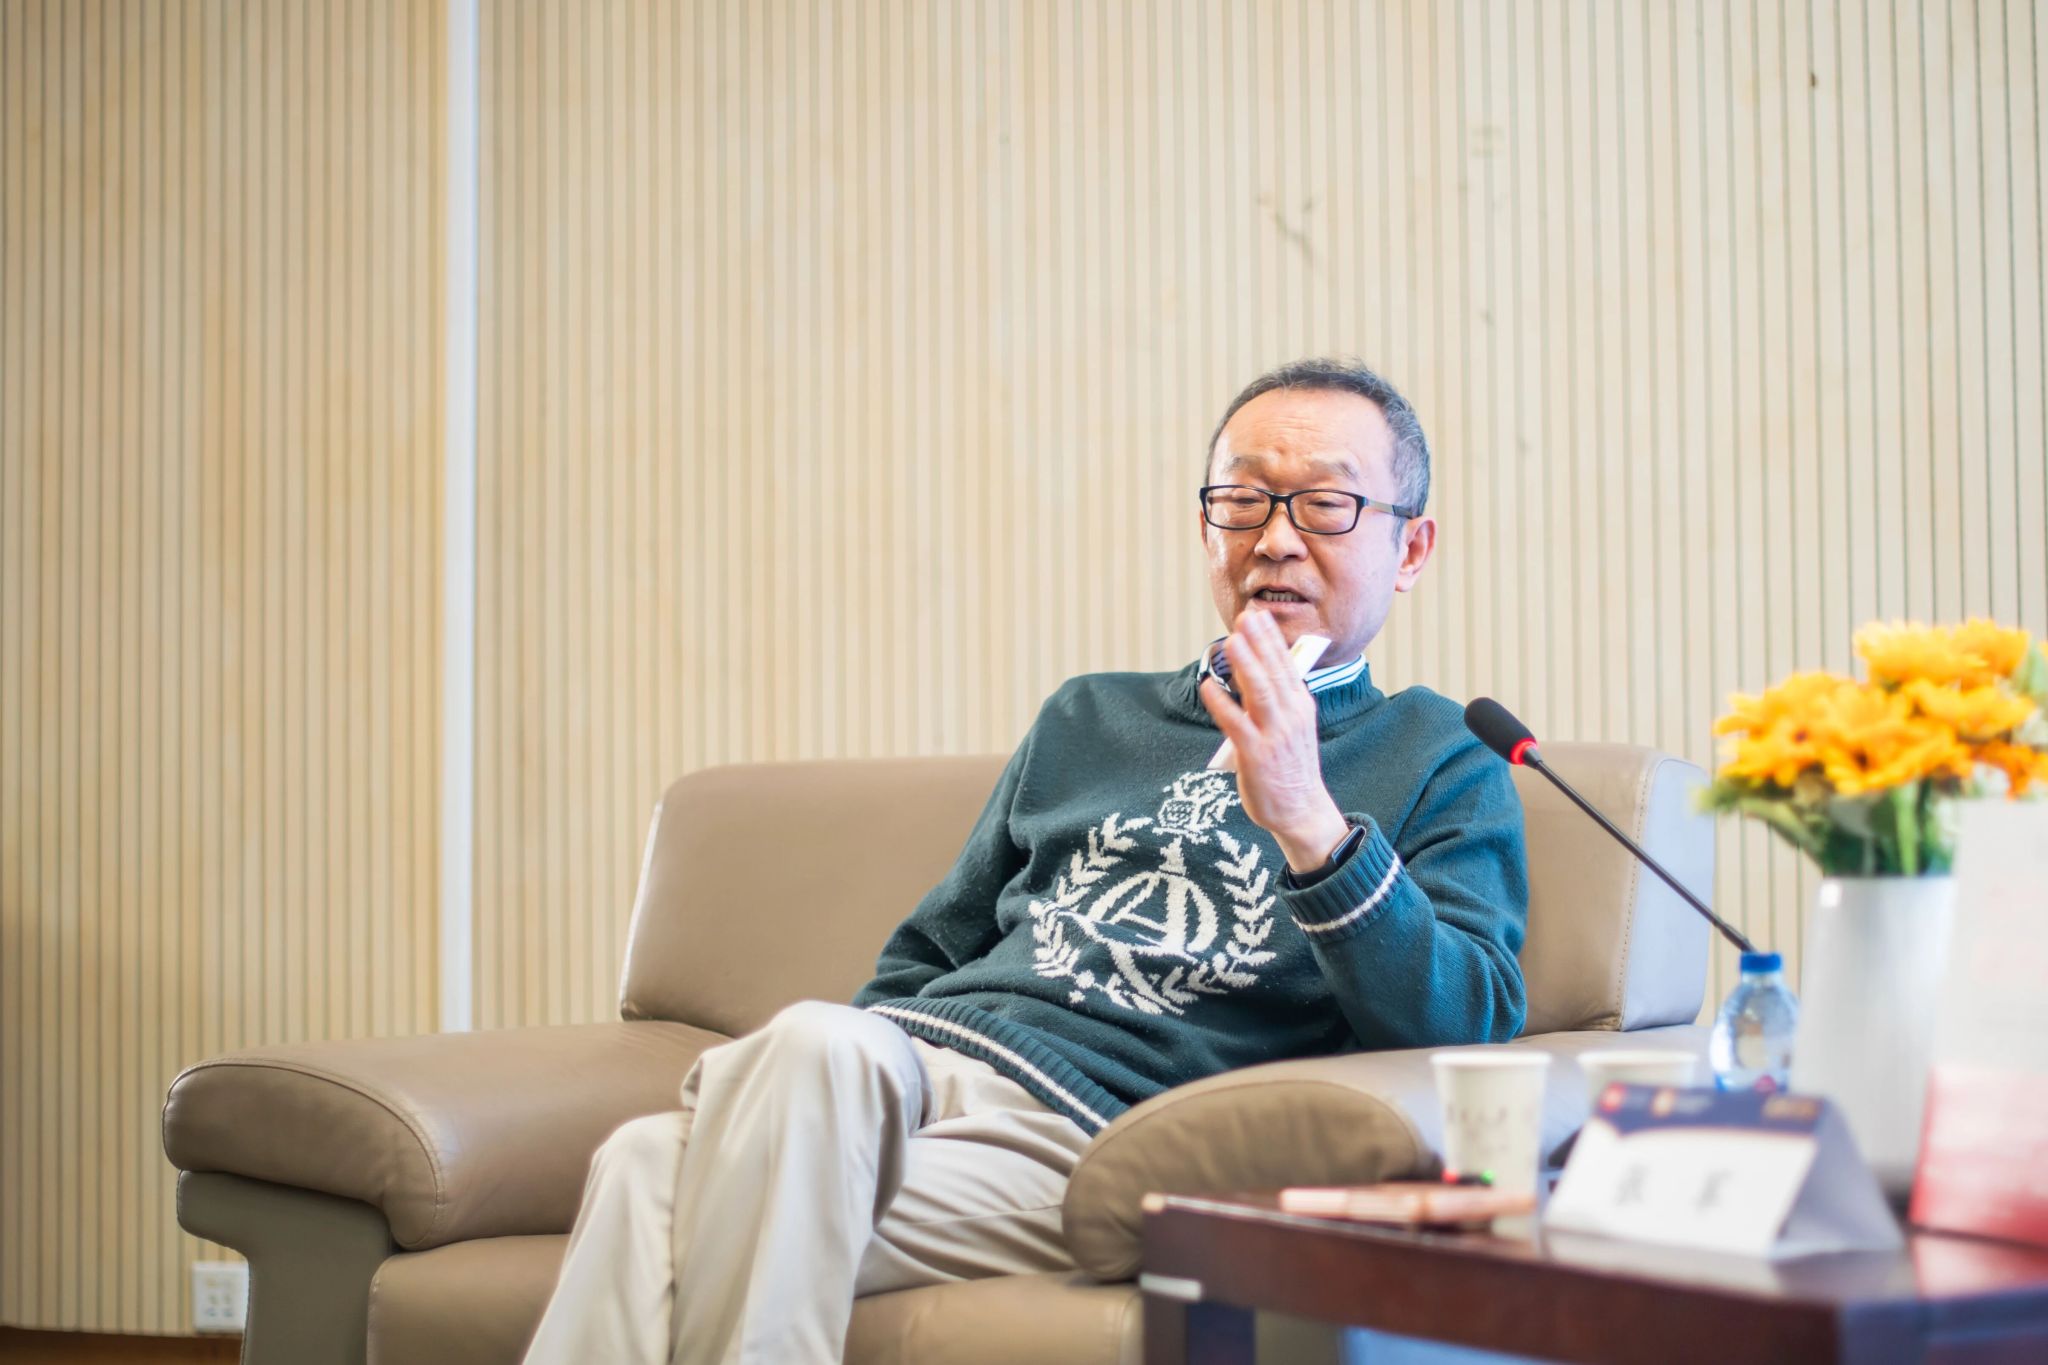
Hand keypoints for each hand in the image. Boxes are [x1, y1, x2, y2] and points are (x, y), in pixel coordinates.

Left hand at [1197, 608, 1351, 871]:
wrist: (1301, 809)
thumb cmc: (1291, 765)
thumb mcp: (1294, 725)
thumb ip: (1278, 698)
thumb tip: (1257, 667)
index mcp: (1300, 706)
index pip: (1286, 666)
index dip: (1271, 640)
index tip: (1258, 616)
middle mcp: (1291, 717)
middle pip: (1274, 673)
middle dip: (1259, 643)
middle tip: (1246, 617)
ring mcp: (1274, 736)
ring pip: (1260, 693)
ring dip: (1246, 665)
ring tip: (1231, 642)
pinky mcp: (1256, 756)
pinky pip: (1236, 724)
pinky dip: (1221, 703)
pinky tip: (1208, 687)